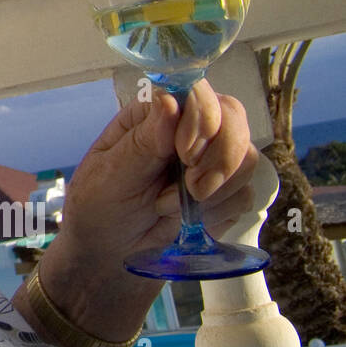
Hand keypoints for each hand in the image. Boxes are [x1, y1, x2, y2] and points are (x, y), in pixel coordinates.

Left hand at [61, 79, 259, 269]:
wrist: (110, 252)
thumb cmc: (99, 205)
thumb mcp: (111, 175)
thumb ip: (143, 143)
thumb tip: (170, 101)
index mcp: (154, 115)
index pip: (197, 94)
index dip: (203, 119)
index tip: (186, 153)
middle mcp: (186, 129)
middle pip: (233, 119)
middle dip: (219, 158)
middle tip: (191, 186)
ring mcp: (209, 159)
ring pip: (246, 157)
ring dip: (215, 189)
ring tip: (168, 207)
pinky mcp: (224, 191)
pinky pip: (246, 193)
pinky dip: (218, 210)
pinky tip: (186, 220)